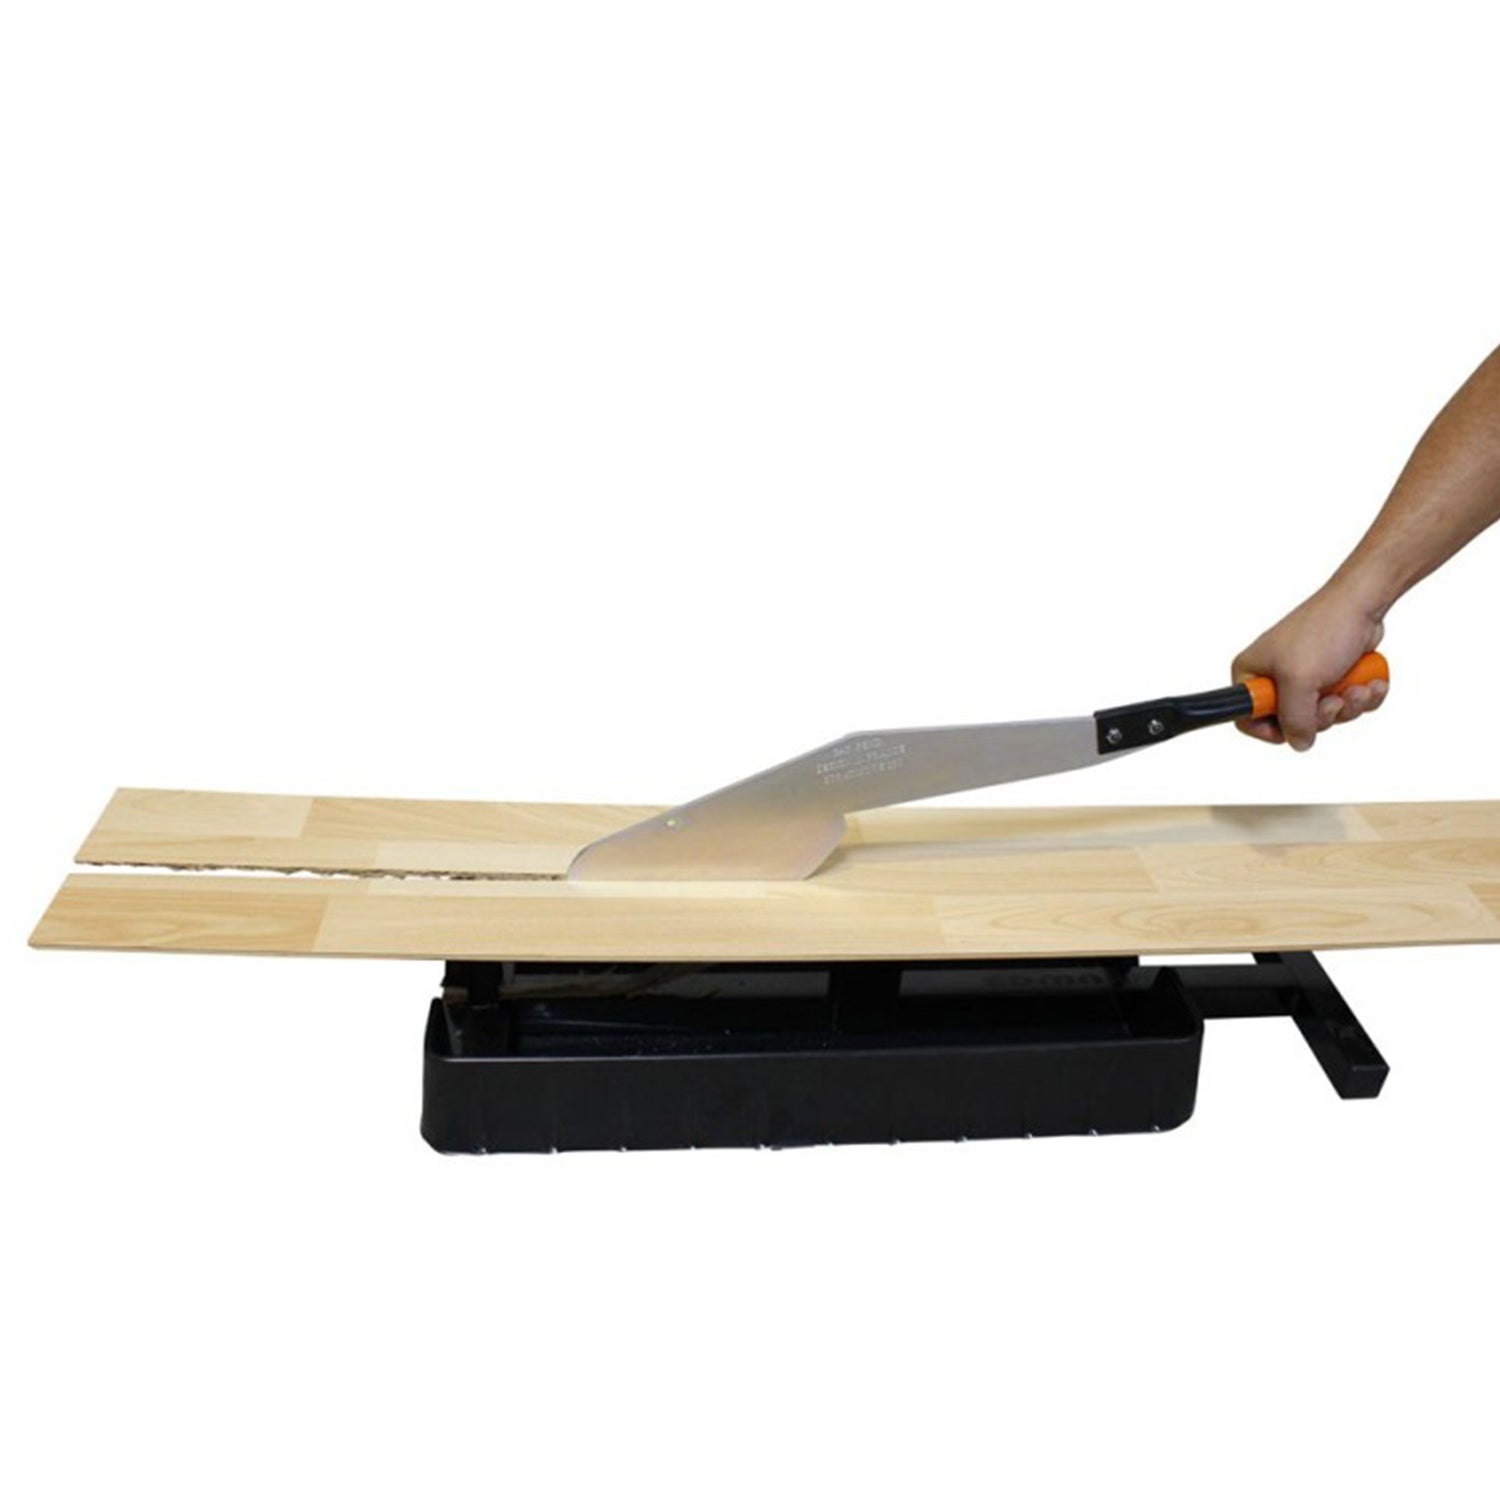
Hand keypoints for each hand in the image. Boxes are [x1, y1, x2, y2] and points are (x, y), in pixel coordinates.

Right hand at [1231, 585, 1388, 749]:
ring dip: (1347, 707)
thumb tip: (1299, 742)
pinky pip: (1344, 705)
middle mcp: (1274, 677)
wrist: (1362, 603)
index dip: (1269, 730)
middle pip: (1291, 722)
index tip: (1295, 728)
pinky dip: (1360, 698)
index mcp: (1251, 673)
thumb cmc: (1323, 629)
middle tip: (1333, 700)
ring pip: (1323, 716)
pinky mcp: (1330, 677)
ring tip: (1357, 687)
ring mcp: (1303, 678)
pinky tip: (1369, 683)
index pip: (1246, 718)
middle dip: (1322, 716)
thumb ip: (1295, 720)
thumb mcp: (1300, 681)